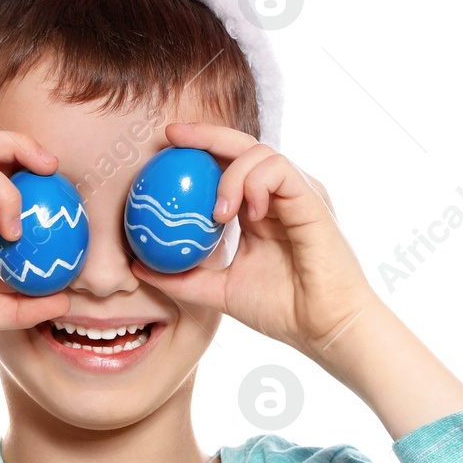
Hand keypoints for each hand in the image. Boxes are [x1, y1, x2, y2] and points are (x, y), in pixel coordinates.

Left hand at [131, 123, 376, 361]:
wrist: (323, 328)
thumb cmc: (282, 310)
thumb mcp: (220, 291)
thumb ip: (183, 277)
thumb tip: (138, 268)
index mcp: (260, 210)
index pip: (228, 166)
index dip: (199, 150)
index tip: (165, 146)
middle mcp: (279, 195)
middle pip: (243, 146)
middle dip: (206, 134)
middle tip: (172, 135)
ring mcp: (298, 194)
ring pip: (260, 152)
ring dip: (230, 173)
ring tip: (217, 212)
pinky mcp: (313, 199)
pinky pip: (279, 169)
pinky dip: (254, 182)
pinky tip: (243, 212)